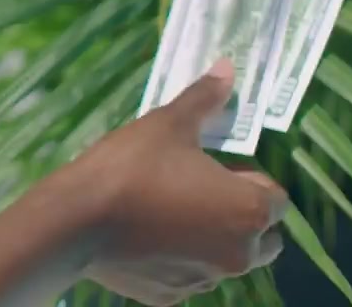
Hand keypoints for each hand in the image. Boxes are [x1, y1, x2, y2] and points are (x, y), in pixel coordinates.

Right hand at [42, 59, 287, 305]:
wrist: (75, 221)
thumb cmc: (130, 167)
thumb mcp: (169, 124)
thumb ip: (206, 99)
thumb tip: (229, 68)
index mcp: (248, 211)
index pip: (276, 198)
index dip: (248, 179)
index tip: (215, 167)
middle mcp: (238, 254)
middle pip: (263, 237)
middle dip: (241, 216)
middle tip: (199, 191)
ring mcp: (205, 281)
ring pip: (226, 259)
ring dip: (212, 239)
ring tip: (169, 211)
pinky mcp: (172, 296)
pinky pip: (190, 276)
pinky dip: (179, 260)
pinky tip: (147, 237)